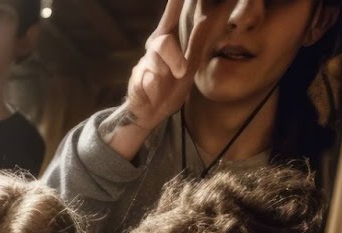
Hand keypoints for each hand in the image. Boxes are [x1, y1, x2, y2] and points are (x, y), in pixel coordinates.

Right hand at [112, 0, 234, 137]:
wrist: (150, 112)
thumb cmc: (170, 86)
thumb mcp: (189, 65)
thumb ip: (196, 43)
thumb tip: (206, 18)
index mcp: (166, 43)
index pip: (170, 18)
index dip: (174, 4)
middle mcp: (152, 51)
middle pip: (163, 41)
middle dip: (174, 56)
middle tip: (181, 70)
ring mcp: (142, 66)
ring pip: (155, 63)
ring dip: (167, 72)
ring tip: (171, 80)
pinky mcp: (135, 83)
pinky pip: (145, 83)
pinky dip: (152, 88)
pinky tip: (152, 90)